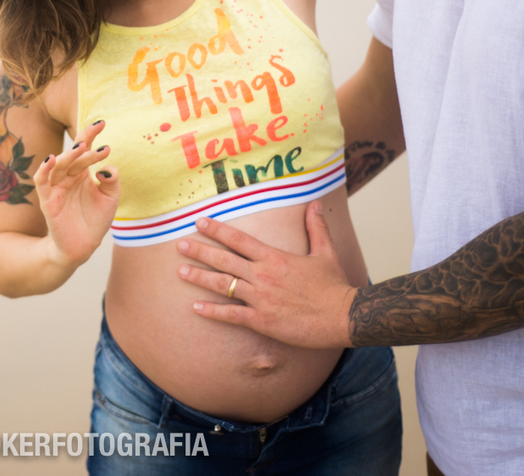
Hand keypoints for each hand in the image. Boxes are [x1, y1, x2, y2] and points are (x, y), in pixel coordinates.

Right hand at [35, 120, 119, 268]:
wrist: (83, 246)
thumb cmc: (95, 219)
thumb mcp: (110, 198)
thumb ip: (112, 181)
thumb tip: (107, 168)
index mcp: (81, 172)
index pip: (84, 148)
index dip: (91, 134)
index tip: (102, 122)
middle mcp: (67, 176)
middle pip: (73, 154)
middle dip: (84, 142)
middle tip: (97, 133)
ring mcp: (56, 187)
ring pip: (59, 164)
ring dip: (69, 154)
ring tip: (82, 146)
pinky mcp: (47, 200)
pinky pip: (41, 180)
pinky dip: (44, 168)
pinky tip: (51, 159)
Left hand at [176, 203, 354, 349]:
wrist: (344, 316)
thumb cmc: (334, 286)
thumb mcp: (325, 252)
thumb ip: (316, 228)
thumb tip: (315, 204)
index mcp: (275, 257)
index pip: (239, 240)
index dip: (217, 230)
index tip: (199, 222)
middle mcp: (264, 276)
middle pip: (225, 260)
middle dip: (200, 251)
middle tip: (179, 245)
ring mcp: (261, 299)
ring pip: (224, 285)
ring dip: (200, 278)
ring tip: (180, 271)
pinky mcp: (262, 321)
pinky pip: (232, 315)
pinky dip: (213, 311)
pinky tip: (196, 307)